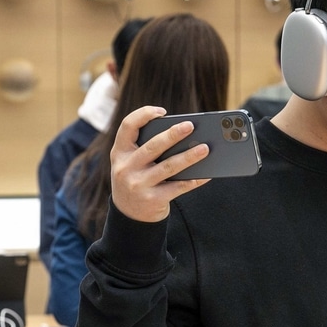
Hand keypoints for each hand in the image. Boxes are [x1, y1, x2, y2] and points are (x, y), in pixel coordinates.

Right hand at [110, 106, 211, 222]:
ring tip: (205, 148)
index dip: (144, 115)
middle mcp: (126, 167)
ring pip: (168, 167)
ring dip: (189, 157)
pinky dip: (194, 180)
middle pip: (152, 146)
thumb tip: (184, 136)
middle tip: (190, 126)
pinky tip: (206, 174)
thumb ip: (146, 147)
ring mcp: (138, 185)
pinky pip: (177, 187)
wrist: (129, 215)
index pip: (127, 126)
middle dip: (173, 135)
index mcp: (120, 152)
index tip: (162, 111)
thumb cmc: (137, 178)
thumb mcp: (132, 162)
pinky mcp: (152, 200)